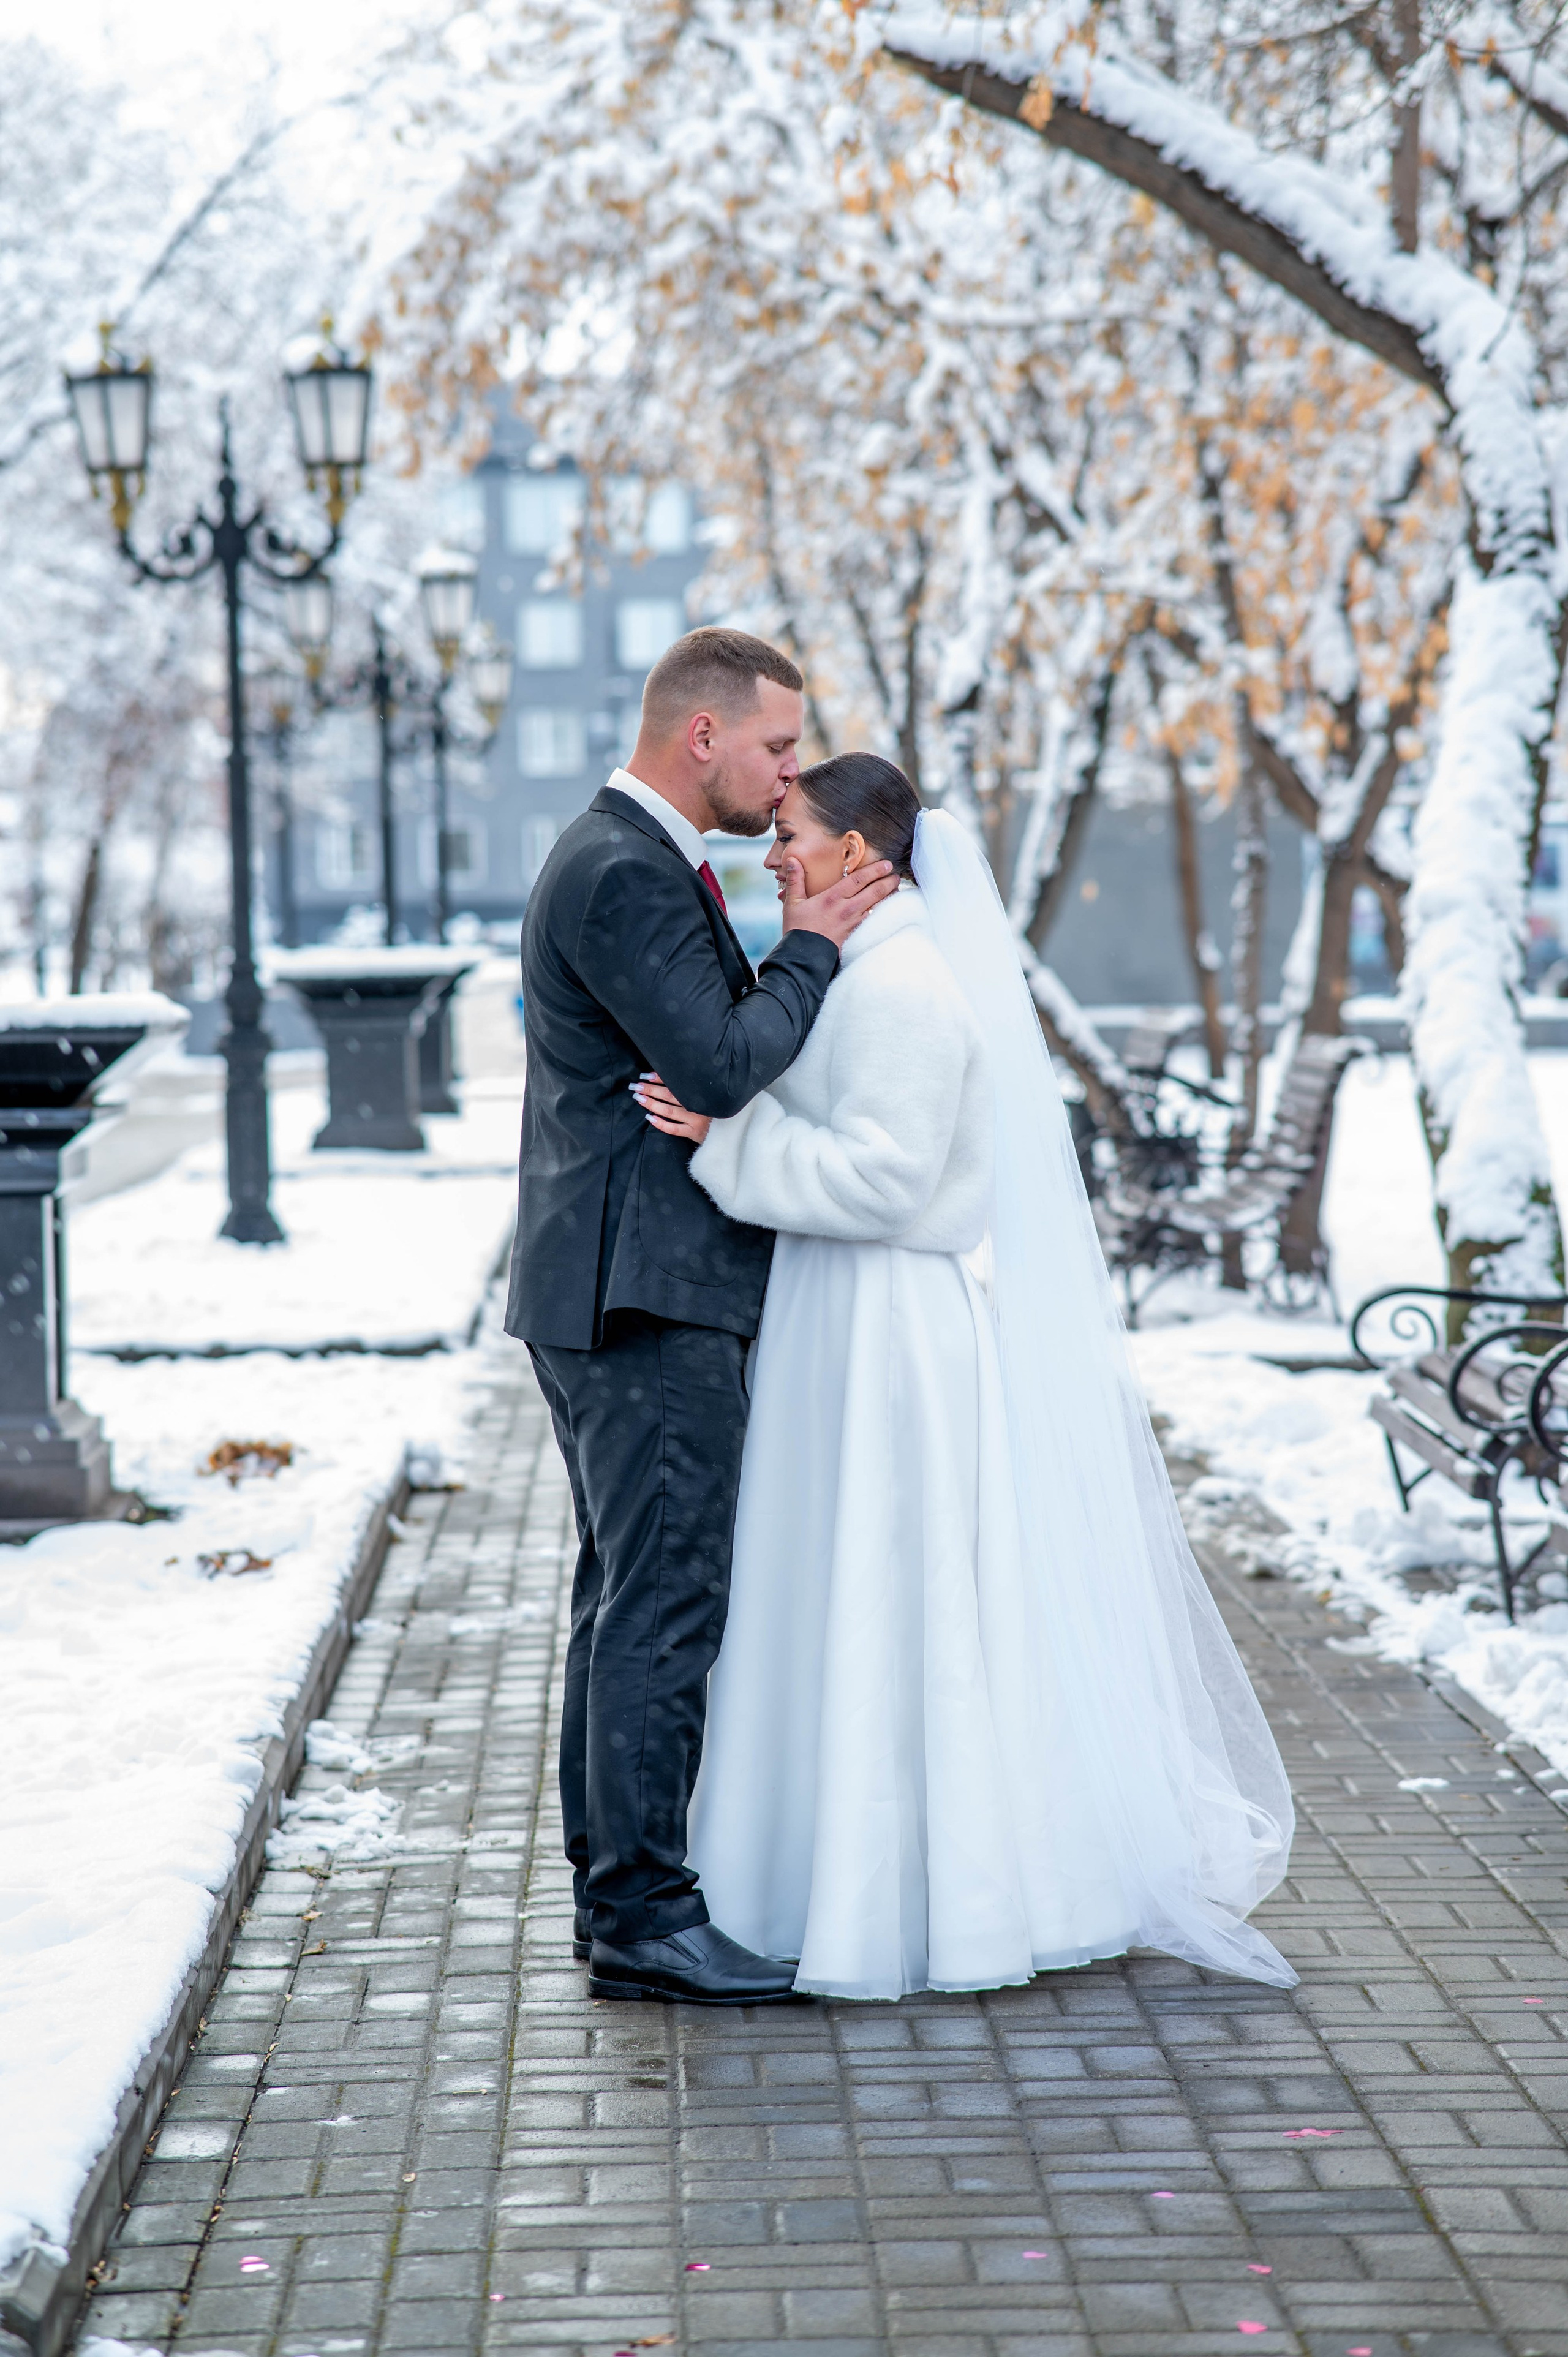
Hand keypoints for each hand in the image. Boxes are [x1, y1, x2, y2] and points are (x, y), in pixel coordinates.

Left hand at [631, 1073, 711, 1145]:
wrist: (730, 1128)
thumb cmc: (715, 1107)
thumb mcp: (708, 1093)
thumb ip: (692, 1085)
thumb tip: (669, 1075)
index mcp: (701, 1091)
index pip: (676, 1082)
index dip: (660, 1078)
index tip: (646, 1076)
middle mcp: (698, 1104)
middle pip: (669, 1095)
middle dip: (651, 1089)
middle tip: (636, 1086)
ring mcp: (696, 1119)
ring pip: (669, 1111)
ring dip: (652, 1104)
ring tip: (639, 1098)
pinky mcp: (694, 1132)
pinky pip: (674, 1128)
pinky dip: (661, 1123)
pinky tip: (649, 1118)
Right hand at [780, 857, 898, 947]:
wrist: (803, 958)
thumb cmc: (797, 930)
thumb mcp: (793, 903)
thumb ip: (795, 880)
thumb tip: (791, 860)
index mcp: (832, 898)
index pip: (859, 879)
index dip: (875, 870)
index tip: (886, 864)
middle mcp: (847, 909)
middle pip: (874, 891)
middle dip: (888, 881)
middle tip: (896, 874)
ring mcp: (853, 923)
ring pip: (877, 906)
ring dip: (888, 897)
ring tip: (896, 889)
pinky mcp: (855, 935)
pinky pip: (873, 921)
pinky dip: (882, 913)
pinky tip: (888, 910)